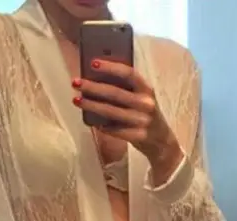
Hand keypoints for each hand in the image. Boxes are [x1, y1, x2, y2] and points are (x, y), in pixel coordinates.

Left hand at [74, 60, 183, 183]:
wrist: (162, 141)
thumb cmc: (145, 115)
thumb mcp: (142, 99)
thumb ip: (127, 90)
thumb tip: (98, 80)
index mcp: (147, 89)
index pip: (129, 73)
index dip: (111, 67)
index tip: (93, 63)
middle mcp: (146, 103)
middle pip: (115, 93)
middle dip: (92, 87)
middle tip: (75, 83)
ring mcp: (142, 120)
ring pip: (111, 112)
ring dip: (91, 105)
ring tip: (76, 100)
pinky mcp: (137, 136)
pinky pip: (113, 130)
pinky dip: (100, 126)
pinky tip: (90, 122)